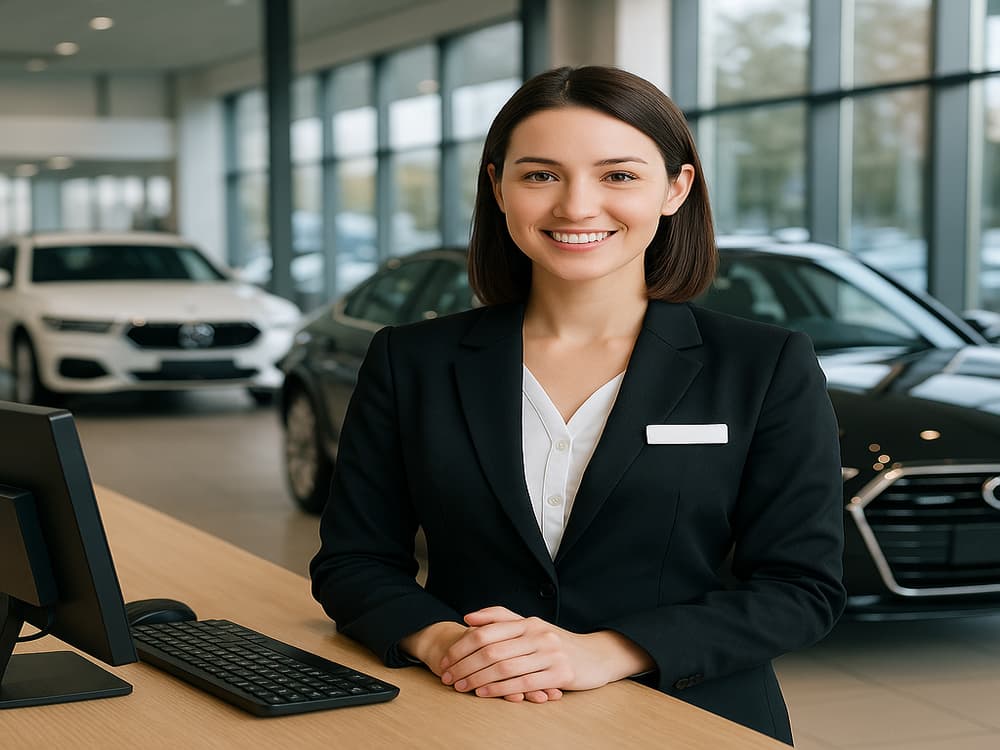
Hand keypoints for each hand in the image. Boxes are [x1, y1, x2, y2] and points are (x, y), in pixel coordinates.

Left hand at [399, 620, 560, 702]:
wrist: (597, 655)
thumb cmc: (557, 643)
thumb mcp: (532, 626)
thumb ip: (501, 618)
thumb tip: (468, 617)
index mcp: (527, 622)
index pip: (486, 631)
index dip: (461, 647)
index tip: (446, 660)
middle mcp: (538, 634)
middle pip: (491, 650)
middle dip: (464, 665)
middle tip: (447, 677)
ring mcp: (550, 653)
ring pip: (504, 667)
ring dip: (477, 678)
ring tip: (460, 686)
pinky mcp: (561, 673)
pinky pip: (523, 682)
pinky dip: (500, 688)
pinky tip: (484, 693)